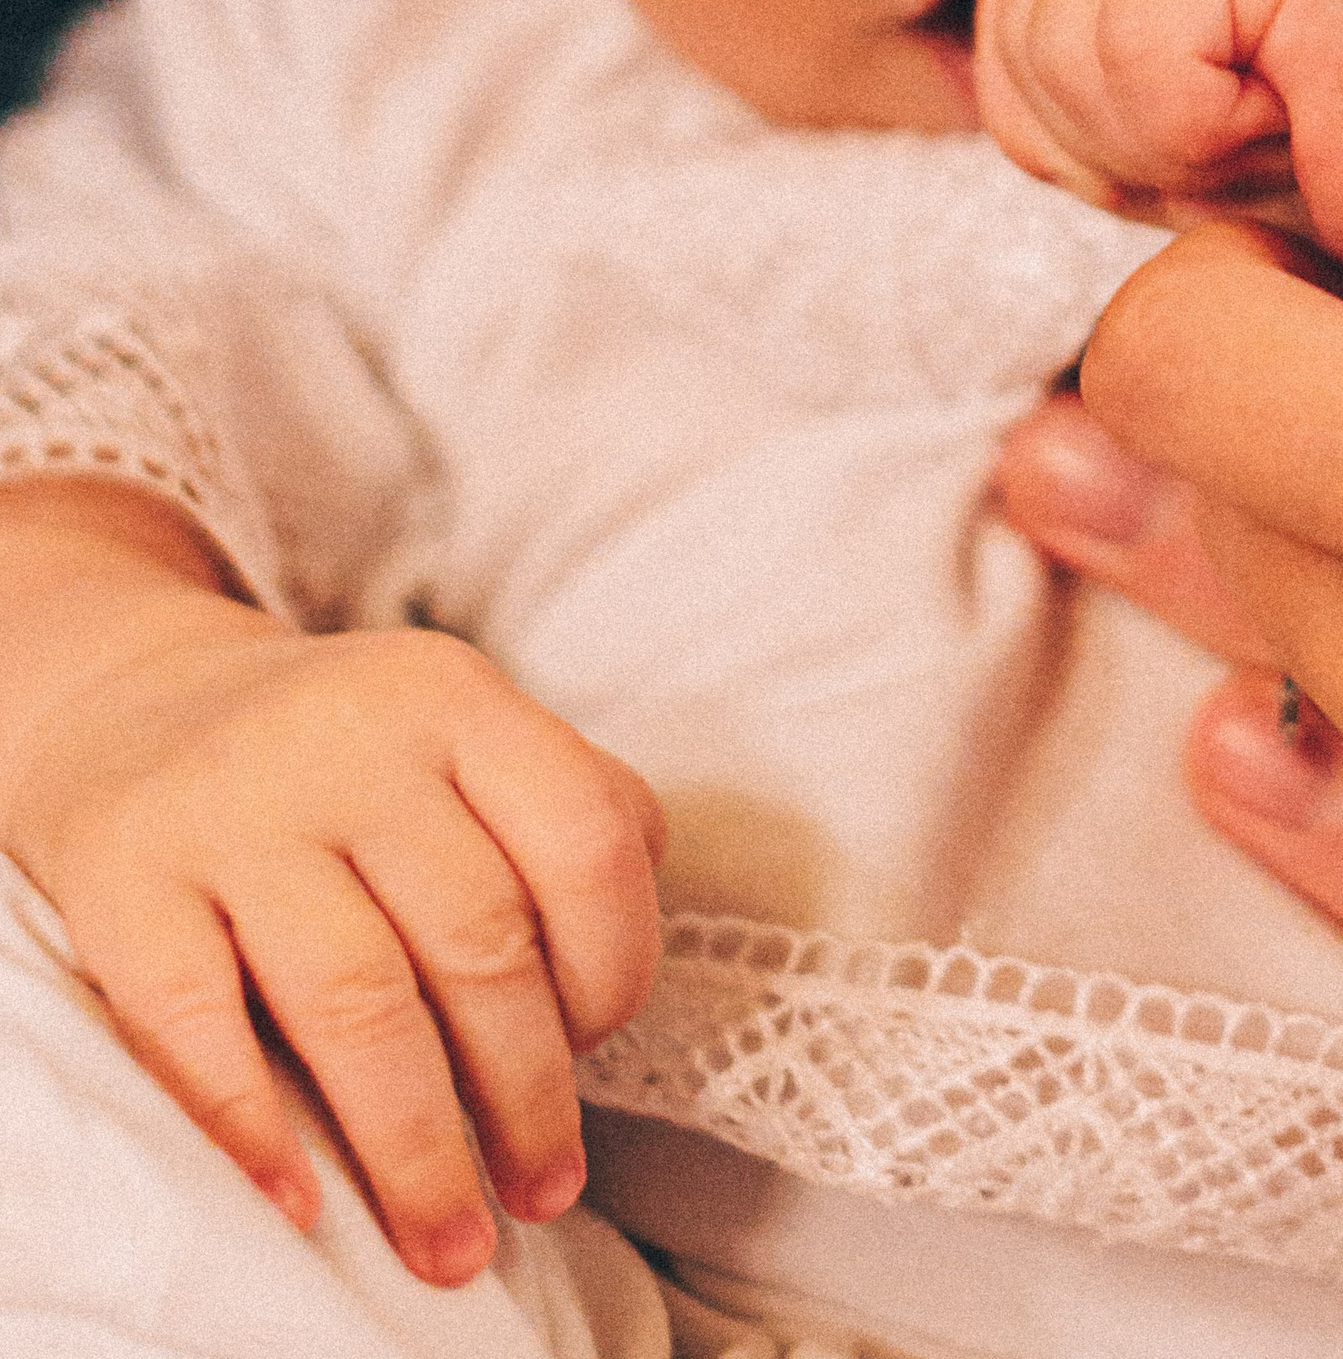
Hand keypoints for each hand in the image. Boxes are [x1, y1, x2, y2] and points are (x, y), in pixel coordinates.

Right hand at [0, 485, 662, 1286]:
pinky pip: (193, 1025)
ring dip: (417, 1146)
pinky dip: (252, 1128)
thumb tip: (616, 967)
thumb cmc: (349, 758)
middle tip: (543, 1193)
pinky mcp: (123, 879)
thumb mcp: (466, 732)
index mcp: (456, 699)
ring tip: (454, 1244)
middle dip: (526, 1093)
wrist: (136, 707)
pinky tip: (303, 1206)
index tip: (601, 1048)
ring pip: (354, 1000)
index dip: (617, 962)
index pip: (586, 837)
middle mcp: (349, 740)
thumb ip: (566, 810)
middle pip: (476, 940)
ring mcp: (231, 809)